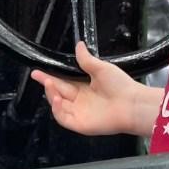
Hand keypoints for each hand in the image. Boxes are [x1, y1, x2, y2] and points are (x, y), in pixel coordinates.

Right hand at [30, 42, 162, 137]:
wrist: (132, 104)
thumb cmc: (119, 85)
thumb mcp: (101, 68)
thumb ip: (86, 59)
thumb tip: (78, 44)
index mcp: (84, 88)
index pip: (63, 82)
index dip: (50, 76)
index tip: (37, 69)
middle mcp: (79, 101)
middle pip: (58, 92)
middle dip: (46, 83)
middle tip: (36, 74)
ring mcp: (79, 113)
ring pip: (58, 105)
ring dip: (51, 94)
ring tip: (49, 83)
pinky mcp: (80, 124)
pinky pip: (63, 119)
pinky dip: (57, 110)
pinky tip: (56, 99)